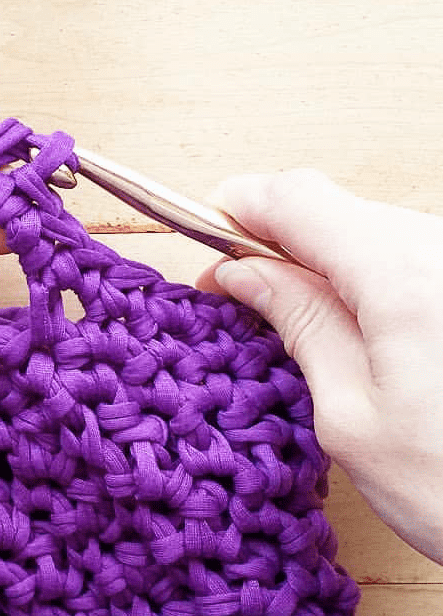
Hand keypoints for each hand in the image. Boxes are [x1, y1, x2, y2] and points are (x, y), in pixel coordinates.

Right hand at [201, 170, 442, 563]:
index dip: (237, 208)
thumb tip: (244, 273)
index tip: (205, 244)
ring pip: (372, 229)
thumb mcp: (350, 417)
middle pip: (335, 207)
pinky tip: (354, 329)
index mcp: (402, 276)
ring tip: (293, 323)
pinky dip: (367, 280)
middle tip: (238, 297)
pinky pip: (411, 256)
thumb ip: (299, 324)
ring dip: (322, 263)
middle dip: (274, 241)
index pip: (296, 198)